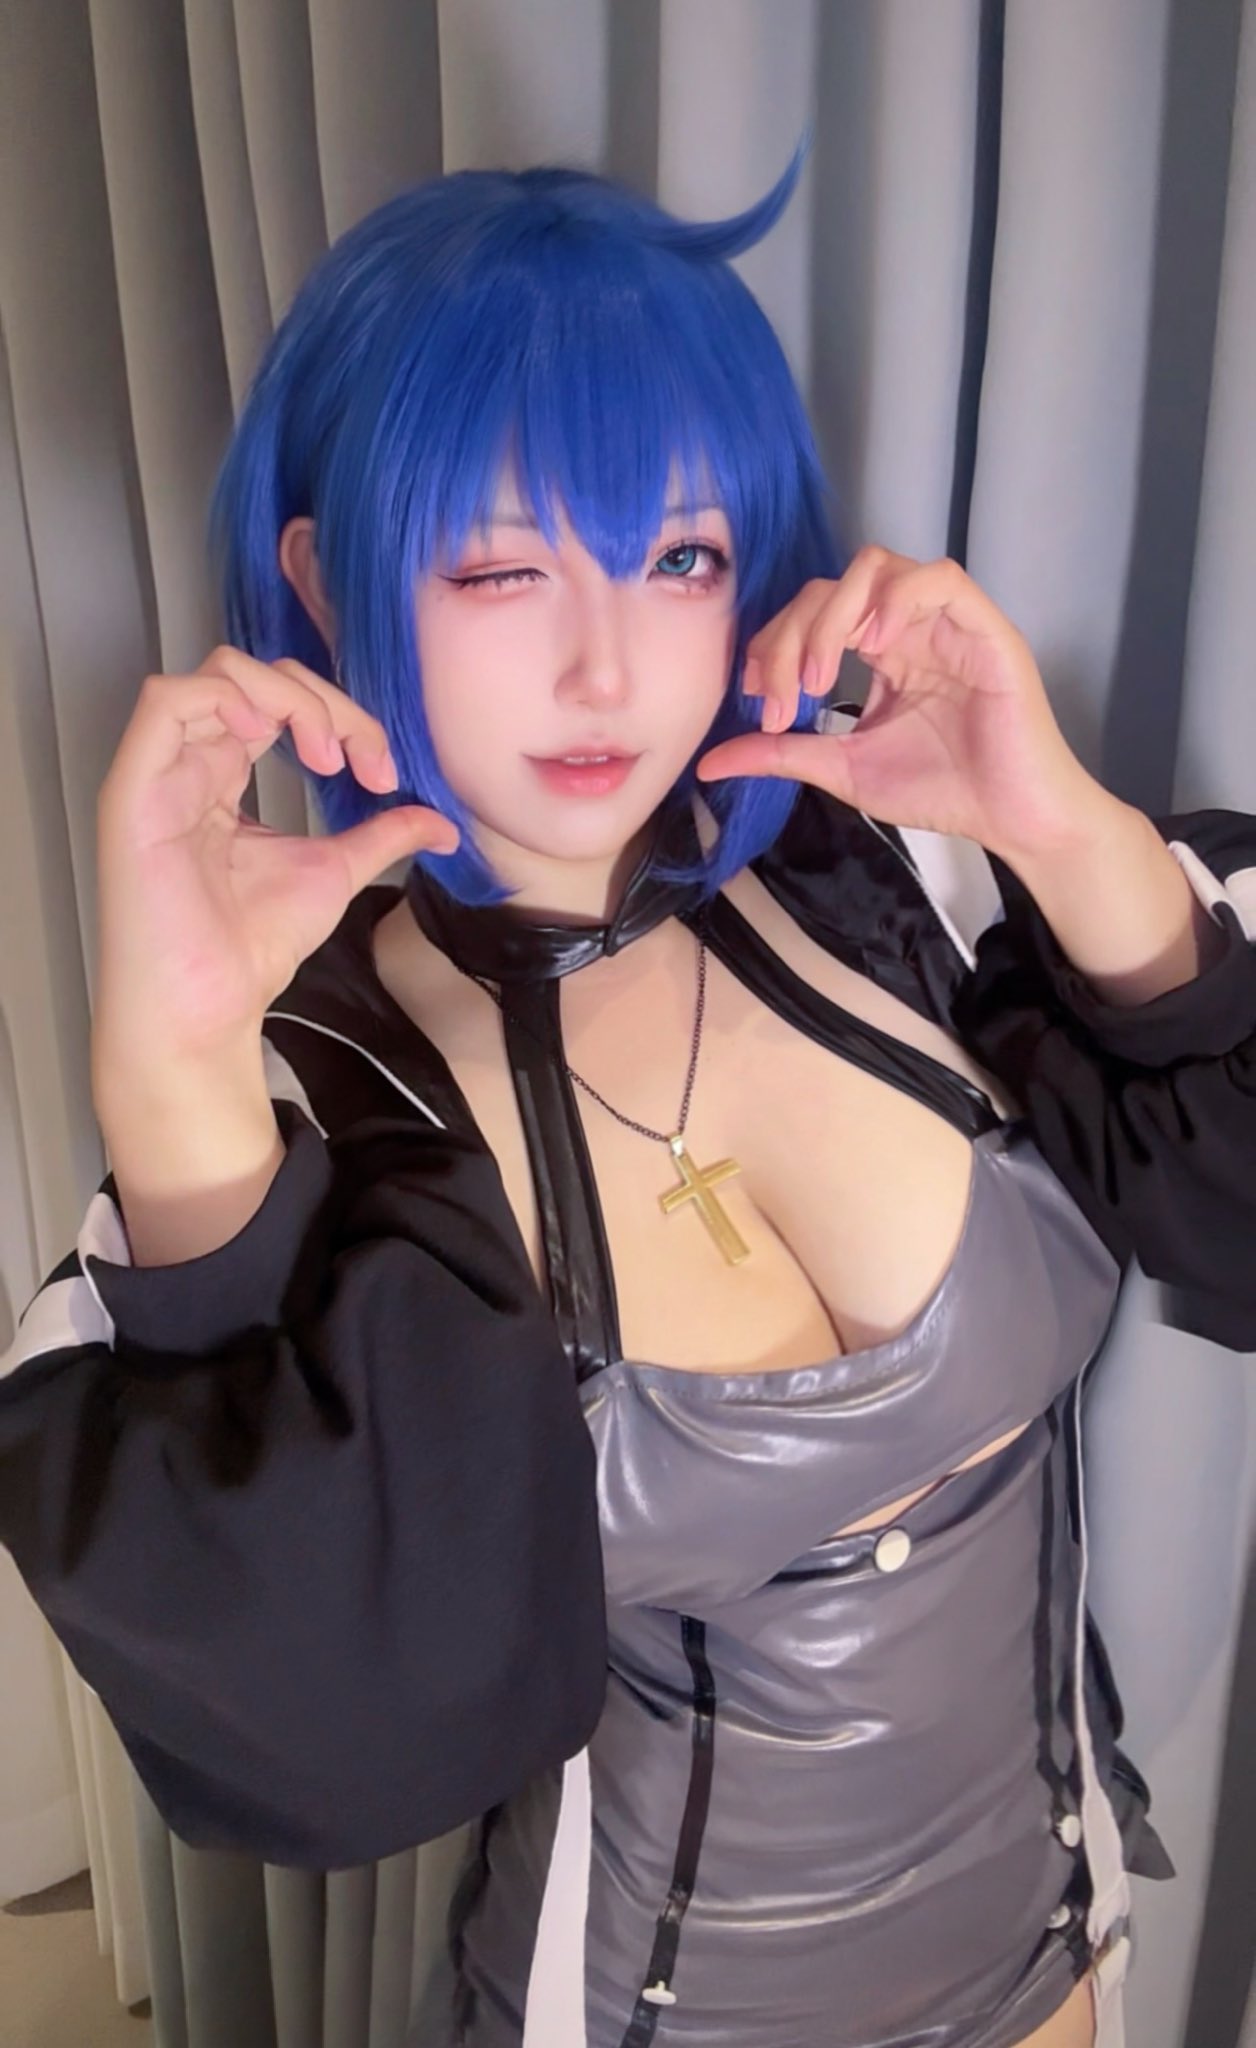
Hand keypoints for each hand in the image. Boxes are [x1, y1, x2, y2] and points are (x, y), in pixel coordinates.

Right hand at [94, 647, 457, 1065]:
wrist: (210, 1005)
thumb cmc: (250, 947)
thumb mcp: (335, 871)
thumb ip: (382, 836)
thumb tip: (440, 823)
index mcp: (224, 775)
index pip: (280, 701)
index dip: (341, 715)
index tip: (383, 771)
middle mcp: (189, 764)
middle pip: (252, 675)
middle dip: (322, 701)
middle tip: (360, 760)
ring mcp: (160, 773)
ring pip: (215, 675)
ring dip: (284, 696)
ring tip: (322, 752)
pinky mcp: (134, 789)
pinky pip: (164, 700)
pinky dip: (223, 697)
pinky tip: (264, 732)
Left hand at [696, 546, 1113, 863]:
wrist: (1010, 819)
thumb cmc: (941, 790)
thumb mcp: (843, 769)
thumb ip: (781, 754)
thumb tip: (708, 762)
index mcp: (880, 649)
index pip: (811, 614)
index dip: (773, 644)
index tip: (755, 700)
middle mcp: (909, 624)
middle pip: (832, 587)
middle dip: (791, 637)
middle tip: (782, 699)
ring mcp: (947, 620)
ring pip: (877, 568)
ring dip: (833, 618)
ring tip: (820, 679)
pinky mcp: (984, 626)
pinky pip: (938, 578)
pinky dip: (897, 599)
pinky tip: (876, 645)